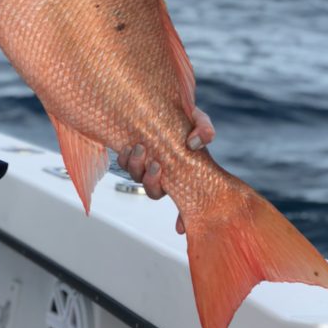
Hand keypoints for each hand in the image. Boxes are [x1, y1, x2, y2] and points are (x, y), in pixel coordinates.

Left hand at [117, 107, 214, 235]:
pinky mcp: (130, 152)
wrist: (163, 102)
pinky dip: (124, 157)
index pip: (183, 202)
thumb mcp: (199, 121)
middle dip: (151, 181)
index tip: (180, 226)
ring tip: (140, 148)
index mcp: (181, 174)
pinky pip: (123, 162)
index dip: (182, 218)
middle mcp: (162, 173)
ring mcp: (145, 163)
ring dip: (136, 167)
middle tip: (156, 164)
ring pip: (136, 176)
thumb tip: (194, 144)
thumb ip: (204, 130)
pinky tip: (128, 146)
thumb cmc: (185, 117)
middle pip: (153, 190)